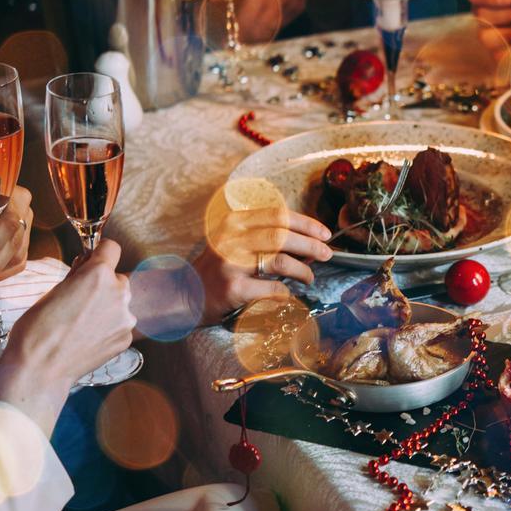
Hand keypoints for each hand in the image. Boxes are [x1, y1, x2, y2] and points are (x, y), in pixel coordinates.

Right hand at [0, 240, 133, 431]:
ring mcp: (126, 318)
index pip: (111, 248)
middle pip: (117, 278)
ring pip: (120, 302)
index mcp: (98, 275)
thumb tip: (87, 265)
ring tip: (80, 324)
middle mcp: (118, 293)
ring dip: (107, 307)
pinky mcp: (126, 338)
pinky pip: (120, 324)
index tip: (93, 260)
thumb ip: (77, 276)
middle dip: (102, 285)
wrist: (40, 371)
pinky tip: (87, 338)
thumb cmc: (36, 331)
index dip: (100, 253)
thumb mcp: (52, 291)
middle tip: (78, 301)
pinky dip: (108, 328)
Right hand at [194, 205, 333, 324]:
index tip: (325, 234)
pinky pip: (272, 288)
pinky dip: (286, 293)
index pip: (279, 215)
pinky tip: (288, 295)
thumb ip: (266, 239)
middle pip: (283, 235)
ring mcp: (231, 262)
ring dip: (303, 270)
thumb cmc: (216, 269)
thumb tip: (308, 244)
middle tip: (327, 254)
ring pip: (280, 260)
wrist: (183, 295)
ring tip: (309, 278)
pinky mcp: (234, 287)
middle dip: (311, 245)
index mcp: (235, 221)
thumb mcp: (235, 243)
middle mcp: (232, 237)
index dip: (306, 223)